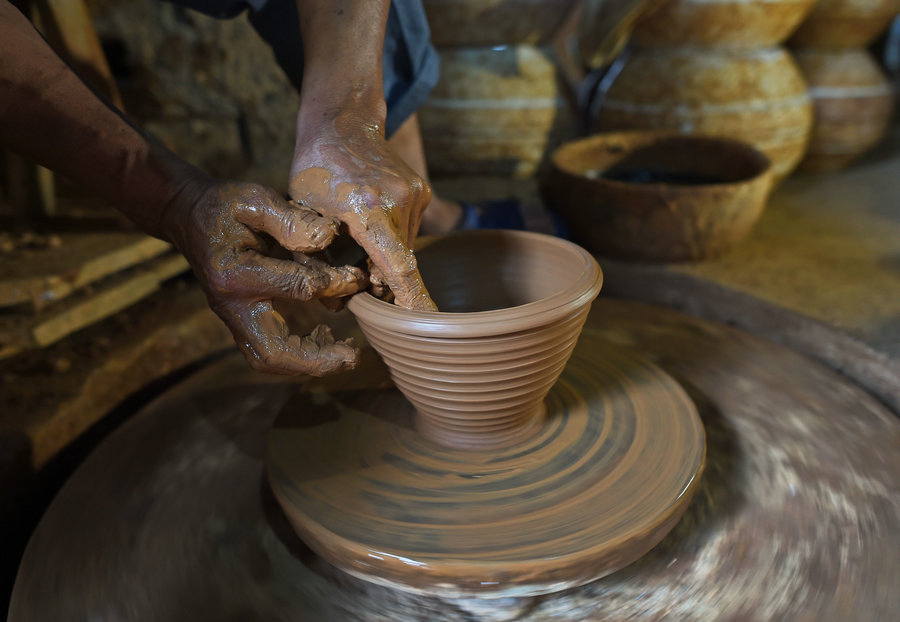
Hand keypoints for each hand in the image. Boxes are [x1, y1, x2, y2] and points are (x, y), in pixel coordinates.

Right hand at [164, 180, 366, 375]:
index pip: (295, 288)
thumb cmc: (225, 207)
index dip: (332, 284)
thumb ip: (292, 220)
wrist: (188, 217)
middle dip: (316, 360)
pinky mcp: (239, 322)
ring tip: (345, 356)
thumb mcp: (255, 200)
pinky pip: (267, 352)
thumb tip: (329, 237)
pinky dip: (298, 356)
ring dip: (309, 364)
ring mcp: (232, 319)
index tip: (356, 277)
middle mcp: (231, 304)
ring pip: (268, 360)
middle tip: (353, 357)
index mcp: (235, 272)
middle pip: (271, 352)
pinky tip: (326, 341)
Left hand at [289, 111, 436, 310]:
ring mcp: (414, 194)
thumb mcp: (304, 216)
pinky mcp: (421, 191)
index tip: (425, 322)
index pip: (398, 266)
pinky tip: (369, 225)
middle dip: (383, 281)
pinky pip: (408, 231)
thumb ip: (319, 261)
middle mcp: (398, 201)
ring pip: (405, 248)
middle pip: (399, 262)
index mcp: (366, 207)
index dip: (412, 299)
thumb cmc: (314, 171)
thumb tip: (340, 303)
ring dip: (386, 259)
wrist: (341, 123)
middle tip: (358, 283)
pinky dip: (391, 240)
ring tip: (357, 243)